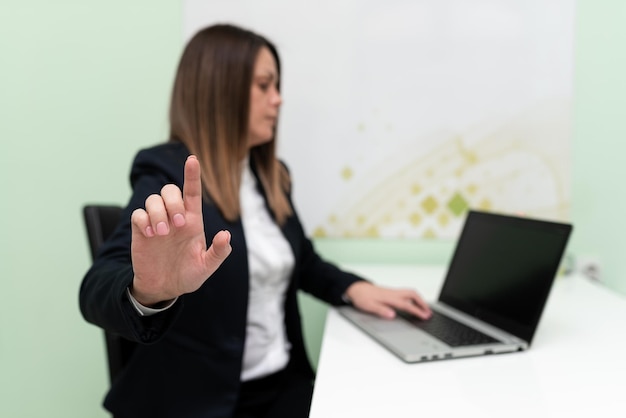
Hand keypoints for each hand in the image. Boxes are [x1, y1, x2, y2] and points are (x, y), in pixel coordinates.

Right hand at [129, 155, 231, 306]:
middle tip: (178, 225)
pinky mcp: (141, 231)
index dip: (192, 175)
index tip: (192, 159)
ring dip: (158, 213)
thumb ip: (218, 252)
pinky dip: (144, 220)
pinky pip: (138, 214)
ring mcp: (157, 222)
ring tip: (162, 234)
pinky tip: (150, 234)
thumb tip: (225, 235)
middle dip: (173, 203)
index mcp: (192, 221)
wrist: (164, 289)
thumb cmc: (187, 275)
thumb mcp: (206, 267)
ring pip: (153, 199)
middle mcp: (174, 217)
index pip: (192, 192)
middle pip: (170, 191)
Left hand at [345, 281, 430, 319]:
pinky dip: (414, 298)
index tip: (425, 316)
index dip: (417, 311)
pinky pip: (406, 293)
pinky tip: (414, 304)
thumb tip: (392, 314)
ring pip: (410, 293)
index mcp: (389, 298)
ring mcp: (393, 292)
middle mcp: (393, 293)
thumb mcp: (369, 306)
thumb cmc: (362, 297)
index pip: (407, 305)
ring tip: (425, 309)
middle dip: (423, 303)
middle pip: (413, 295)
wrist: (356, 288)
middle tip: (429, 312)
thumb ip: (381, 310)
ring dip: (419, 300)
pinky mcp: (391, 293)